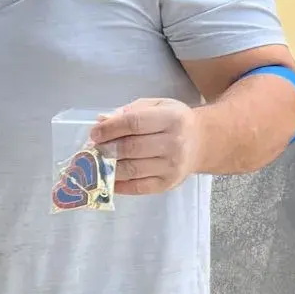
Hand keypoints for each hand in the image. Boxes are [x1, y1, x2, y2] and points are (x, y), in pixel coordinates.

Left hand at [87, 98, 202, 194]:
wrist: (202, 142)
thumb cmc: (174, 121)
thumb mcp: (156, 106)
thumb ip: (129, 111)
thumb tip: (101, 121)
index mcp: (171, 118)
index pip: (134, 123)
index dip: (110, 128)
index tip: (94, 133)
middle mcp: (174, 143)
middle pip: (131, 148)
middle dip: (106, 149)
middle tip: (92, 149)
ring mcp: (172, 166)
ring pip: (131, 169)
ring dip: (108, 168)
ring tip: (95, 164)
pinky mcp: (168, 184)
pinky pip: (138, 187)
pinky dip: (118, 185)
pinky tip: (107, 179)